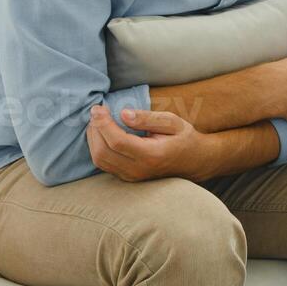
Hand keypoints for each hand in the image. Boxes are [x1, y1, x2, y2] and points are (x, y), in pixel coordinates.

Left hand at [86, 104, 209, 181]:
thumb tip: (123, 114)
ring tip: (98, 121)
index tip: (98, 108)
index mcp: (151, 155)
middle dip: (95, 129)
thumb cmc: (183, 138)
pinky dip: (97, 147)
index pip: (117, 142)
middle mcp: (138, 169)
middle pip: (103, 152)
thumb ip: (147, 118)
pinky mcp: (127, 177)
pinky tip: (102, 133)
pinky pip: (104, 164)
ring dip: (93, 139)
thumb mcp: (172, 122)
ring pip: (100, 160)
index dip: (103, 124)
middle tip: (97, 111)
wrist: (193, 161)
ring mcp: (132, 176)